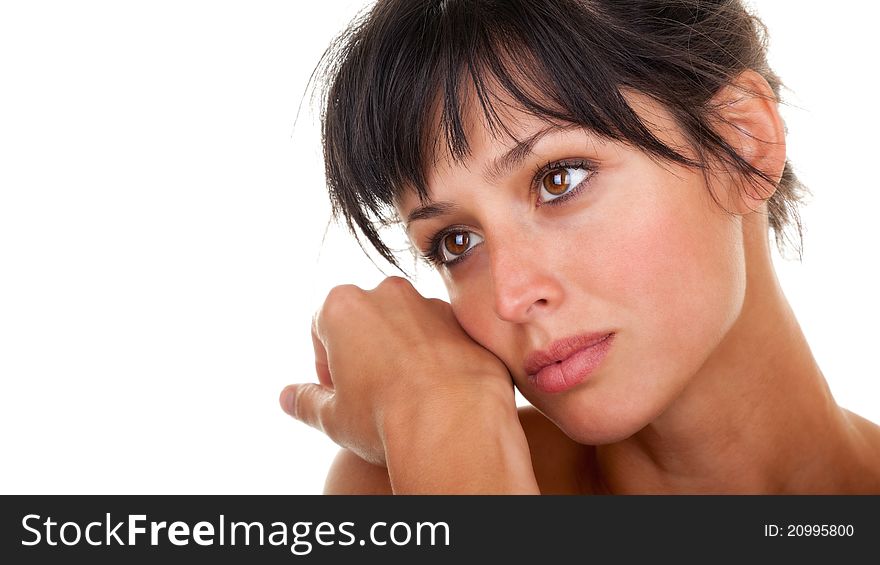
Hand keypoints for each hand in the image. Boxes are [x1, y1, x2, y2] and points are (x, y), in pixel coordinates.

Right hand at [279, 276, 518, 467]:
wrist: (455, 424)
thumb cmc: (385, 418)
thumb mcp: (333, 417)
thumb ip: (306, 401)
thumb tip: (289, 397)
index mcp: (342, 306)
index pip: (320, 329)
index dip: (325, 364)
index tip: (337, 392)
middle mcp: (386, 293)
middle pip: (364, 320)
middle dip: (362, 351)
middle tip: (368, 393)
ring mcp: (429, 303)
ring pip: (404, 324)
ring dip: (400, 351)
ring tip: (406, 394)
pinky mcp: (462, 322)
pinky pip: (440, 335)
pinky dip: (435, 355)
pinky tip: (435, 391)